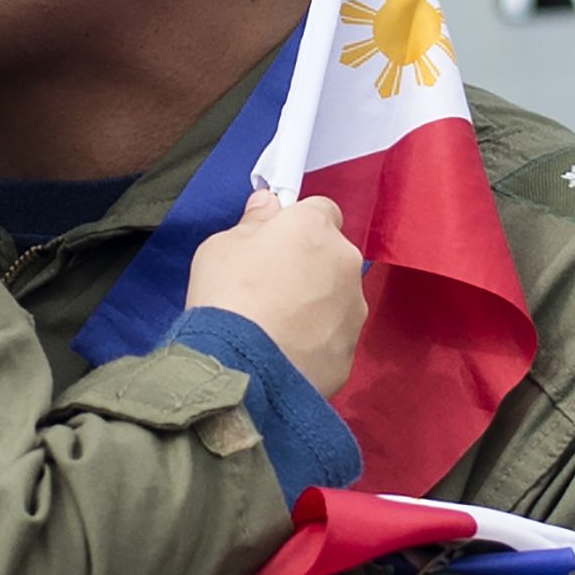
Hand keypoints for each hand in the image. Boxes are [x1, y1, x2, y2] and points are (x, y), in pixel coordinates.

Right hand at [185, 187, 368, 399]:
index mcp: (314, 228)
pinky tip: (285, 353)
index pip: (320, 209)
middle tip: (270, 288)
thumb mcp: (220, 247)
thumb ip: (252, 222)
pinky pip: (333, 336)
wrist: (241, 369)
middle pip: (331, 255)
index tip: (275, 242)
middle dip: (308, 266)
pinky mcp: (350, 350)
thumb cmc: (227, 296)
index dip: (297, 225)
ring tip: (276, 328)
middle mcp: (345, 262)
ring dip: (315, 304)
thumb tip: (268, 205)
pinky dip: (315, 341)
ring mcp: (353, 309)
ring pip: (336, 297)